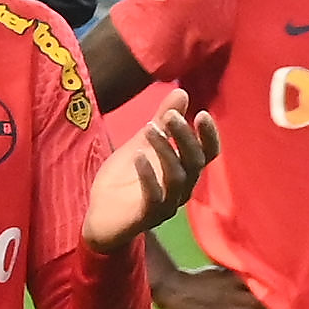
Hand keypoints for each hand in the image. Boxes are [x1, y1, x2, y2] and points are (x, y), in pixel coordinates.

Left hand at [83, 103, 218, 252]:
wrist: (100, 217)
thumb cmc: (125, 180)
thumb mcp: (141, 144)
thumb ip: (161, 121)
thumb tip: (182, 92)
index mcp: (184, 171)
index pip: (207, 154)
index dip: (208, 136)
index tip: (202, 113)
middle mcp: (181, 189)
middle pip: (194, 162)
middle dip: (184, 137)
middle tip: (169, 115)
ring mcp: (166, 205)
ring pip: (177, 177)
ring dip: (165, 150)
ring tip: (149, 129)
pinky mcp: (146, 216)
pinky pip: (155, 198)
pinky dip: (148, 176)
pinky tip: (138, 156)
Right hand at [152, 254, 281, 308]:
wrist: (172, 290)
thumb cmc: (197, 279)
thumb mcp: (220, 270)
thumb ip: (238, 272)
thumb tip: (256, 270)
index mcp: (237, 280)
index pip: (266, 285)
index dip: (285, 292)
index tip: (303, 296)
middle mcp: (236, 295)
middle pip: (267, 303)